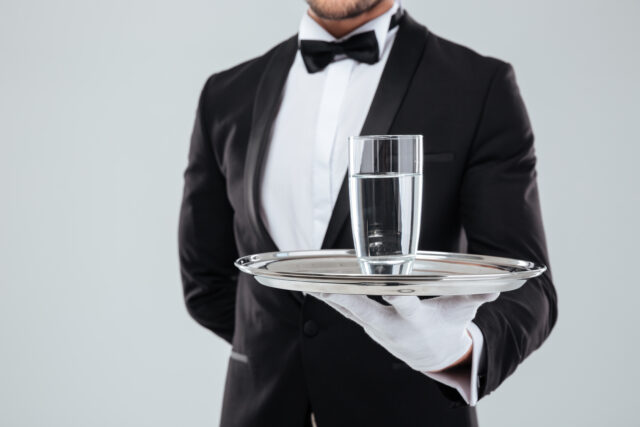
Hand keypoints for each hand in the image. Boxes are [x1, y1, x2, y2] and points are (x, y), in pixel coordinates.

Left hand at [311, 292, 498, 372]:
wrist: (431, 355)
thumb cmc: (447, 326)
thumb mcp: (462, 311)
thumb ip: (475, 296)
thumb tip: (495, 287)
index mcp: (415, 320)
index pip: (406, 306)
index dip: (398, 297)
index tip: (387, 285)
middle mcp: (391, 326)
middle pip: (365, 310)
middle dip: (344, 299)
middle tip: (324, 285)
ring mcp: (375, 327)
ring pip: (349, 310)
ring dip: (328, 298)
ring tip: (307, 282)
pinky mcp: (366, 325)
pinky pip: (345, 311)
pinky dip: (329, 300)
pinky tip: (312, 287)